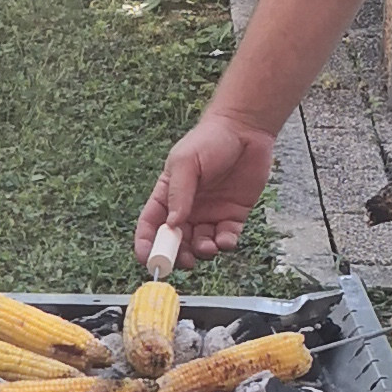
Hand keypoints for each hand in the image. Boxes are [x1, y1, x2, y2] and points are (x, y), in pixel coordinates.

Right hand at [136, 111, 276, 266]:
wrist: (246, 130)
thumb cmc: (210, 139)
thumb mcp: (186, 162)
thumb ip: (179, 193)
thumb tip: (173, 224)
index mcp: (167, 195)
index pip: (151, 224)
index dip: (146, 244)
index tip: (148, 259)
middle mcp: (187, 209)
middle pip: (175, 242)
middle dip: (177, 255)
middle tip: (183, 261)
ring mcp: (210, 214)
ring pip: (200, 245)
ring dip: (201, 252)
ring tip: (208, 247)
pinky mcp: (233, 216)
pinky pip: (226, 239)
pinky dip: (224, 245)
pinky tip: (225, 240)